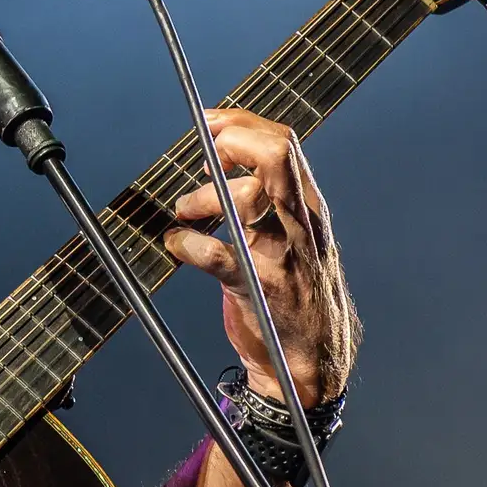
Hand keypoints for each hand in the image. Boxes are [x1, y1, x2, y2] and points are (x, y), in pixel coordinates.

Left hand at [164, 108, 357, 405]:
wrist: (309, 362)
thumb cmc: (296, 294)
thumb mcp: (293, 238)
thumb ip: (269, 200)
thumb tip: (224, 155)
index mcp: (309, 209)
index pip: (284, 145)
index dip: (243, 124)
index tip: (211, 123)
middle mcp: (303, 225)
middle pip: (275, 155)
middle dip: (231, 140)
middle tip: (205, 154)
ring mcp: (282, 256)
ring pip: (246, 197)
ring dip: (202, 197)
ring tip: (184, 212)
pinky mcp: (257, 288)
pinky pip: (215, 254)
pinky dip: (186, 245)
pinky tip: (176, 244)